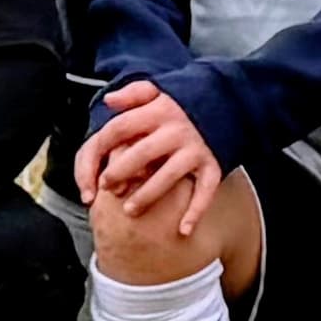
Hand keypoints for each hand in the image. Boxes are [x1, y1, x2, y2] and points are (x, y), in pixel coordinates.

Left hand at [73, 80, 222, 234]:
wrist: (227, 104)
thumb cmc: (181, 104)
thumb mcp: (157, 90)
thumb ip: (132, 94)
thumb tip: (108, 101)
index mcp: (157, 111)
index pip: (120, 128)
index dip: (102, 149)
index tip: (94, 169)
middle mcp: (176, 130)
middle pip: (141, 153)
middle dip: (120, 173)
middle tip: (108, 189)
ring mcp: (195, 149)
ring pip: (168, 175)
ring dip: (148, 195)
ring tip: (130, 211)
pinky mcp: (213, 165)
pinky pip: (205, 191)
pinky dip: (196, 211)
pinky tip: (183, 230)